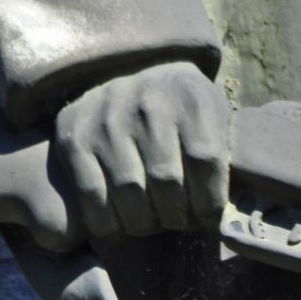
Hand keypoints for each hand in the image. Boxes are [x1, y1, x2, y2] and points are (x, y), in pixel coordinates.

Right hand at [52, 61, 229, 239]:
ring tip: (152, 222)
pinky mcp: (73, 135)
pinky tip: (121, 222)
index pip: (205, 161)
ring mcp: (106, 117)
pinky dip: (108, 221)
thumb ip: (225, 156)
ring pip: (130, 193)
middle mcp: (147, 101)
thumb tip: (227, 213)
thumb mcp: (213, 118)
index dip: (209, 201)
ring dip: (145, 223)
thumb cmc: (182, 112)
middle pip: (167, 182)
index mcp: (190, 96)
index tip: (208, 217)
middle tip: (178, 222)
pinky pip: (93, 196)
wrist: (131, 76)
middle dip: (177, 216)